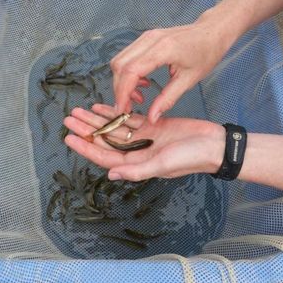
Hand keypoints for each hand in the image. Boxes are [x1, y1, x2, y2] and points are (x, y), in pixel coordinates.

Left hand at [63, 104, 225, 180]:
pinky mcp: (152, 127)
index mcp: (136, 164)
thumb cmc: (190, 157)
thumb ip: (136, 170)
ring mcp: (144, 139)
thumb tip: (111, 175)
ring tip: (78, 111)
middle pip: (105, 141)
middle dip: (86, 130)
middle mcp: (137, 152)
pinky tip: (101, 107)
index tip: (69, 138)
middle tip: (68, 119)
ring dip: (97, 120)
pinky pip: (128, 120)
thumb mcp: (162, 165)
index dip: (86, 147)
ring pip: (114, 128)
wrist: (213, 145)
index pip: (104, 156)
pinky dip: (114, 113)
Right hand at [110, 11, 236, 123]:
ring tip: (138, 97)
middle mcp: (150, 39)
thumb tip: (151, 117)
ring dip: (122, 81)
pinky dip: (128, 73)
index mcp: (163, 49)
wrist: (212, 32)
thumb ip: (167, 99)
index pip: (131, 71)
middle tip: (128, 108)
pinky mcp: (145, 38)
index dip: (122, 93)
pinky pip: (127, 56)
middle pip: (119, 65)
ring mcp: (146, 37)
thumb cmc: (206, 53)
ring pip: (120, 60)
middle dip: (119, 89)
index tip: (121, 110)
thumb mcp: (189, 80)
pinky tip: (142, 84)